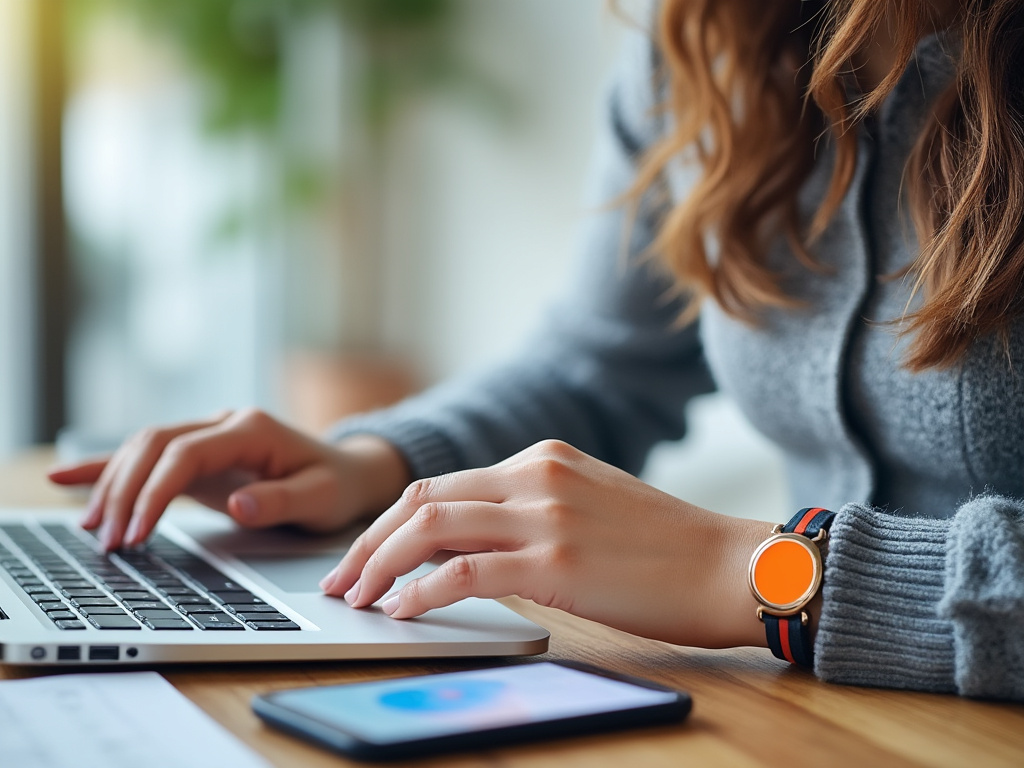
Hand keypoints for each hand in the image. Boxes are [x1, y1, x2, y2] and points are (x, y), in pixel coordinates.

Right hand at [47, 409, 410, 551]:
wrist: (348, 473)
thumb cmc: (337, 486)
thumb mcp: (320, 498)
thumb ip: (279, 500)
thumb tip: (237, 503)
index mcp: (251, 429)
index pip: (185, 453)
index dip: (155, 491)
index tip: (137, 532)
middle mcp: (225, 424)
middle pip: (154, 445)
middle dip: (125, 491)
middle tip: (109, 540)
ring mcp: (209, 435)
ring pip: (144, 448)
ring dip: (113, 484)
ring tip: (93, 529)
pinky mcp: (199, 455)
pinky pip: (148, 455)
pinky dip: (109, 466)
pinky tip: (67, 477)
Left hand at [321, 440, 770, 648]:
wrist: (730, 564)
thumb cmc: (666, 547)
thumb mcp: (591, 504)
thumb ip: (534, 508)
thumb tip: (475, 544)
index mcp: (542, 458)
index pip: (441, 485)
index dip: (391, 523)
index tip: (365, 556)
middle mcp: (537, 476)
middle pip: (422, 500)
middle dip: (368, 542)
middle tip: (341, 579)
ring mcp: (547, 516)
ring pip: (432, 528)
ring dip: (381, 565)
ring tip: (358, 598)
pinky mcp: (559, 561)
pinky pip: (465, 571)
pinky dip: (422, 591)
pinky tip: (401, 611)